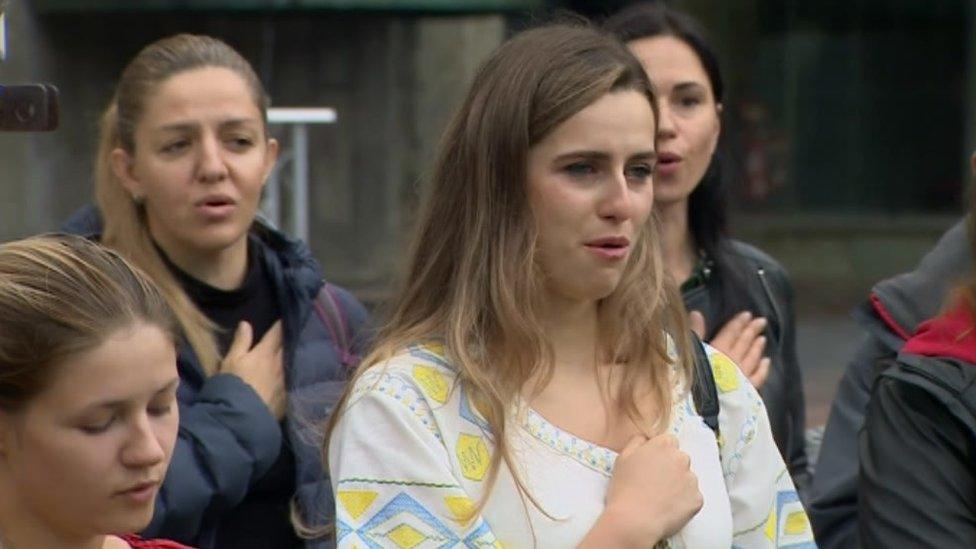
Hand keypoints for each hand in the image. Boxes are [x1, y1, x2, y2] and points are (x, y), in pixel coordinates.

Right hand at [221, 320, 285, 419]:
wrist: (241, 416)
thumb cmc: (232, 385)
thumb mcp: (232, 361)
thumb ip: (241, 342)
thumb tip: (246, 323)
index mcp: (265, 353)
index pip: (276, 334)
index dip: (280, 326)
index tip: (284, 319)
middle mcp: (280, 364)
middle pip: (287, 348)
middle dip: (289, 340)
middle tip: (294, 332)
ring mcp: (285, 381)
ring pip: (291, 364)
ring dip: (292, 357)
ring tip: (294, 352)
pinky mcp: (287, 396)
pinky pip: (292, 381)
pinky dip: (293, 376)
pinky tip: (294, 376)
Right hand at [586, 434, 701, 546]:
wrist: (634, 520)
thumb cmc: (624, 488)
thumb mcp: (623, 457)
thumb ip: (637, 442)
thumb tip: (646, 439)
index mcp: (664, 445)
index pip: (669, 442)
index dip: (659, 454)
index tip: (652, 466)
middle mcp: (682, 458)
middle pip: (680, 459)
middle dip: (671, 468)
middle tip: (655, 483)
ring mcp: (692, 479)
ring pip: (687, 479)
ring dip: (678, 485)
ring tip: (660, 498)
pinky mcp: (697, 499)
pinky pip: (692, 498)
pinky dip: (683, 502)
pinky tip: (668, 508)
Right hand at [692, 310, 770, 388]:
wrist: (705, 407)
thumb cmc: (694, 379)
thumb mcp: (690, 353)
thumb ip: (695, 334)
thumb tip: (697, 313)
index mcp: (719, 350)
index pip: (731, 333)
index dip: (738, 323)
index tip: (747, 314)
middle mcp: (734, 360)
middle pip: (744, 343)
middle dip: (752, 331)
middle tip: (761, 321)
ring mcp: (742, 375)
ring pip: (753, 358)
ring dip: (757, 347)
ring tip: (763, 338)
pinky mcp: (747, 390)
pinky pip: (758, 376)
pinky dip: (763, 368)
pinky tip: (767, 362)